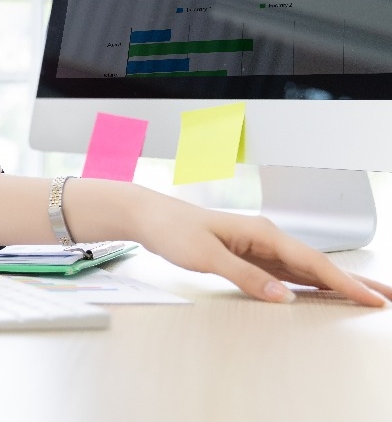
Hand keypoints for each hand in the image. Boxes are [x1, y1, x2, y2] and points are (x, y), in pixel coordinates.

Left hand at [136, 205, 391, 306]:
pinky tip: (323, 292)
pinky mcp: (248, 254)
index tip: (371, 299)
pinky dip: (310, 282)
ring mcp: (259, 246)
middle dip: (354, 282)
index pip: (313, 263)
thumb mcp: (207, 256)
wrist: (149, 216)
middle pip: (319, 264)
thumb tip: (283, 297)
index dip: (344, 284)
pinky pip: (288, 271)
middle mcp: (266, 237)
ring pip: (307, 268)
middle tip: (387, 298)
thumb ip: (246, 276)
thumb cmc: (173, 230)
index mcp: (262, 233)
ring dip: (336, 284)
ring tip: (365, 296)